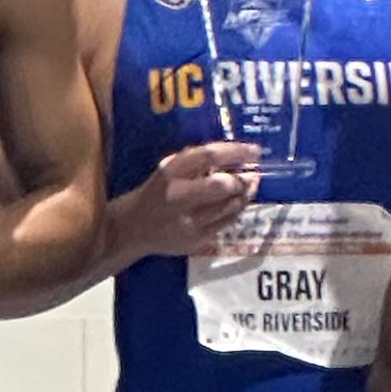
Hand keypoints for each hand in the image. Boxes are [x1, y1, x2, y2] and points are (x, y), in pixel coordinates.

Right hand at [114, 141, 259, 257]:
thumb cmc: (157, 191)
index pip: (208, 156)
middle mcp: (177, 197)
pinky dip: (236, 211)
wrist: (135, 227)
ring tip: (250, 187)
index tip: (255, 151)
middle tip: (253, 175)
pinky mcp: (195, 240)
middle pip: (221, 186)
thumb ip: (195, 162)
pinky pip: (226, 223)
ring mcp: (187, 222)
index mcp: (170, 172)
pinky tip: (237, 204)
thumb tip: (234, 157)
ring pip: (228, 207)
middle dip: (242, 180)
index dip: (235, 152)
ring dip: (244, 196)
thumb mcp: (169, 169)